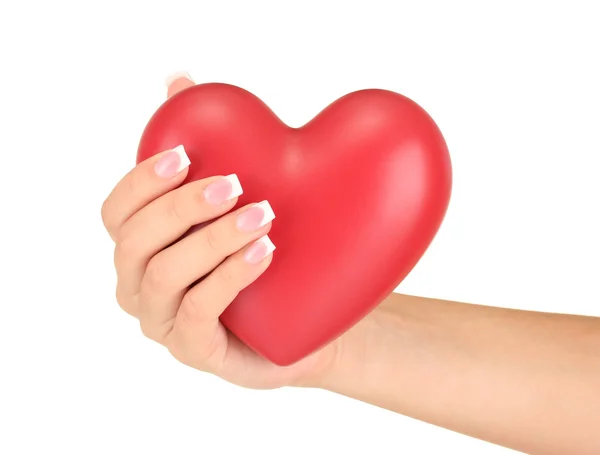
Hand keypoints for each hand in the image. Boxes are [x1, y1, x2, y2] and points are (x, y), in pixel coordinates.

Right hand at [100, 72, 342, 388]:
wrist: (307, 314)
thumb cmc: (264, 248)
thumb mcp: (239, 193)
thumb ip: (206, 142)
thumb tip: (178, 80)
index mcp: (140, 247)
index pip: (116, 212)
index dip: (140, 182)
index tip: (183, 155)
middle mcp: (140, 285)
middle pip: (135, 242)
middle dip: (181, 207)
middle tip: (234, 184)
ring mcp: (163, 322)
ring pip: (165, 275)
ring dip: (211, 240)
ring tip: (262, 216)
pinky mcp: (194, 351)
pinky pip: (198, 312)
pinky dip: (229, 277)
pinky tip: (264, 251)